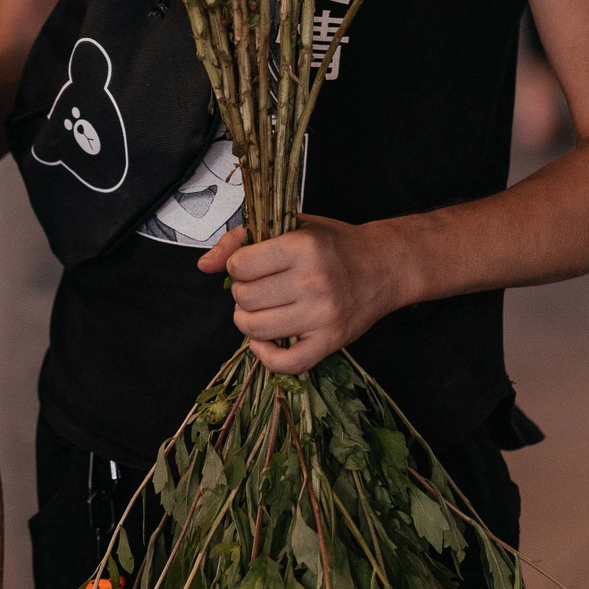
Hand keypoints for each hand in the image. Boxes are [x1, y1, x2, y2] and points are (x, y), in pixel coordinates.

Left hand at [198, 215, 416, 374]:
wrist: (384, 265)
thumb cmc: (334, 243)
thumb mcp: (291, 226)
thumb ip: (242, 238)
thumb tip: (204, 264)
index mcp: (302, 246)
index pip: (239, 266)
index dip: (236, 267)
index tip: (250, 266)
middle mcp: (312, 280)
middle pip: (244, 299)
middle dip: (242, 294)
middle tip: (258, 288)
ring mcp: (322, 314)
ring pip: (255, 329)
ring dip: (248, 321)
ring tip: (262, 309)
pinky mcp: (331, 341)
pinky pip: (285, 363)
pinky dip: (265, 355)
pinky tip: (266, 341)